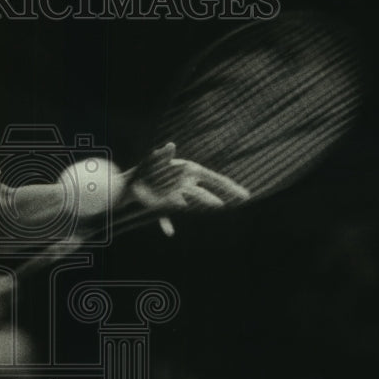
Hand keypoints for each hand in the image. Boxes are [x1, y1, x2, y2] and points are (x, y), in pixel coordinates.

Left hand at [123, 142, 249, 234]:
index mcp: (190, 172)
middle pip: (201, 193)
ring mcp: (175, 196)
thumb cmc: (150, 166)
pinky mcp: (162, 206)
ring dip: (188, 206)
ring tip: (197, 208)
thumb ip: (163, 154)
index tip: (245, 196)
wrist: (134, 180)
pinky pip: (166, 216)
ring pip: (184, 203)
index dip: (230, 187)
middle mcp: (185, 184)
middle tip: (220, 205)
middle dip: (209, 199)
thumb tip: (170, 145)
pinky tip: (169, 233)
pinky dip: (166, 223)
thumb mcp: (155, 159)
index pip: (214, 179)